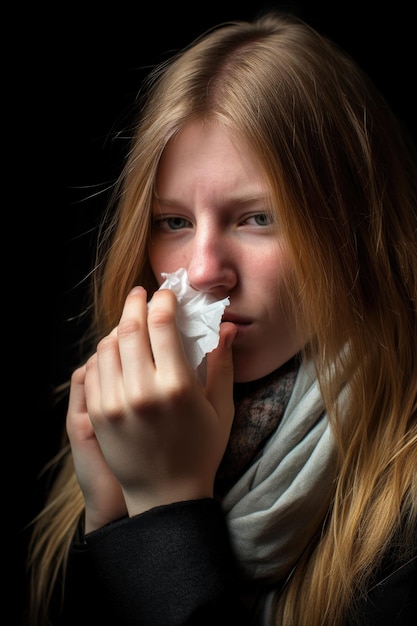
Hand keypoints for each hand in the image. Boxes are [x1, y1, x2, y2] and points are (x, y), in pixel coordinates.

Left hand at [71, 285, 236, 520]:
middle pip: (130, 328)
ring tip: (129, 322)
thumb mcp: (220, 408)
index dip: (163, 301)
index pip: (161, 325)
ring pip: (108, 346)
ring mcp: (114, 403)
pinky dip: (103, 354)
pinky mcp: (96, 415)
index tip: (166, 294)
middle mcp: (142, 391)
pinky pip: (93, 370)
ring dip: (118, 327)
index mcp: (177, 387)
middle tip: (140, 294)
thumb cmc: (200, 451)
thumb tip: (226, 325)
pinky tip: (115, 350)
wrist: (165, 496)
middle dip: (135, 303)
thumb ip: (222, 363)